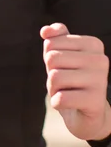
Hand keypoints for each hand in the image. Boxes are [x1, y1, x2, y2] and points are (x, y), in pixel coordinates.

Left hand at [41, 22, 110, 140]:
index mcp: (93, 44)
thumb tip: (45, 31)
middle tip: (65, 83)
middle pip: (52, 58)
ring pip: (54, 77)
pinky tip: (69, 105)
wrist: (87, 114)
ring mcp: (101, 80)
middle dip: (51, 73)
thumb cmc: (71, 79)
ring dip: (53, 89)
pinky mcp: (95, 101)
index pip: (51, 43)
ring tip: (67, 92)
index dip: (50, 59)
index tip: (65, 68)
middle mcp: (100, 59)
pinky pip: (60, 98)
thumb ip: (54, 37)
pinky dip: (57, 103)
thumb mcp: (61, 55)